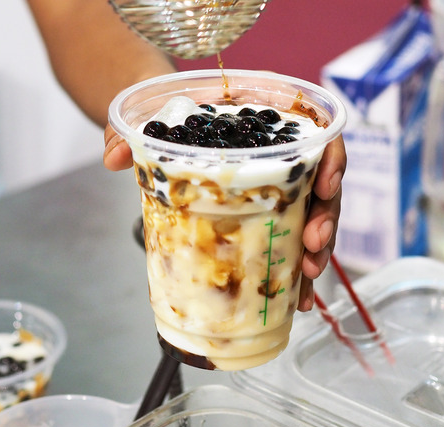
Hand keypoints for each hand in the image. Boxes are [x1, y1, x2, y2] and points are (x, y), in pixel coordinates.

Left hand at [105, 126, 346, 311]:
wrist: (164, 123)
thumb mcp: (151, 116)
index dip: (330, 159)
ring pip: (313, 216)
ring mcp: (278, 185)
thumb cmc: (170, 113)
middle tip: (313, 247)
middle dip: (325, 219)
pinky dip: (295, 267)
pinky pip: (290, 238)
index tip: (325, 185)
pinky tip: (296, 295)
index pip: (316, 133)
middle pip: (322, 184)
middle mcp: (283, 152)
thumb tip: (113, 156)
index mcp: (267, 118)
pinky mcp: (266, 212)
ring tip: (307, 280)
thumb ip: (128, 131)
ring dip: (316, 251)